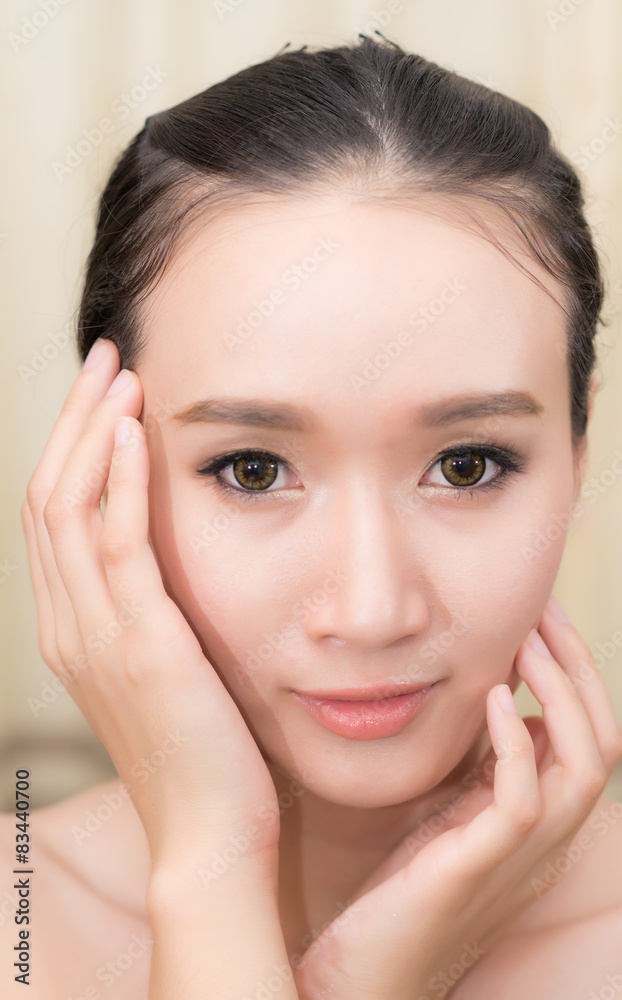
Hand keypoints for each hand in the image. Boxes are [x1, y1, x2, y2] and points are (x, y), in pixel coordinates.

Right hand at [21, 338, 279, 874]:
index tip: (105, 393)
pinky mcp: (142, 644)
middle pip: (47, 498)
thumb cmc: (203, 752)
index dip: (72, 446)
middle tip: (107, 357)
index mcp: (75, 631)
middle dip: (73, 419)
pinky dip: (115, 483)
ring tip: (121, 373)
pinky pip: (115, 546)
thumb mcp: (169, 669)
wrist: (210, 836)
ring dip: (90, 432)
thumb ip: (156, 612)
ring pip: (67, 509)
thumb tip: (178, 557)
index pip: (54, 517)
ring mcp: (97, 636)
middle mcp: (70, 627)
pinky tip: (131, 434)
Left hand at [293, 605, 621, 998]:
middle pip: (602, 742)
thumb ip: (488, 763)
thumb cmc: (405, 884)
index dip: (577, 673)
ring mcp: (517, 854)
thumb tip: (510, 702)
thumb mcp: (456, 807)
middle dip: (579, 669)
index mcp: (542, 816)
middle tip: (546, 612)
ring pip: (581, 767)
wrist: (366, 966)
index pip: (590, 734)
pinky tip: (497, 698)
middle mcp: (545, 835)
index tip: (545, 617)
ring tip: (528, 641)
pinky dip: (517, 742)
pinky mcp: (477, 866)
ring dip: (560, 694)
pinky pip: (523, 801)